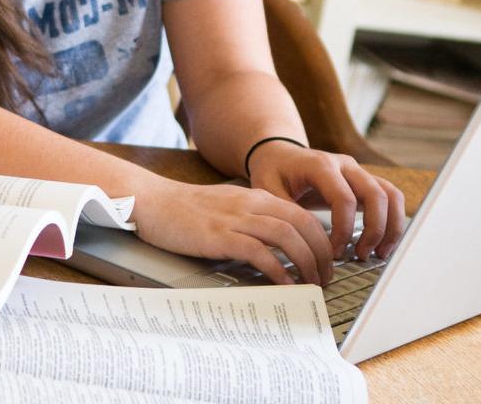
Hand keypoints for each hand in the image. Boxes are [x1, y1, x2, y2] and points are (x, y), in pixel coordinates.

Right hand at [130, 175, 335, 284]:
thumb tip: (277, 245)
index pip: (302, 214)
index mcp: (256, 196)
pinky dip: (277, 269)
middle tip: (326, 277)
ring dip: (306, 262)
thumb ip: (253, 219)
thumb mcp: (228, 207)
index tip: (326, 261)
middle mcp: (250, 204)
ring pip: (286, 235)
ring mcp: (235, 219)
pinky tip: (284, 283)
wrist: (153, 202)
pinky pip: (258, 252)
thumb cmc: (187, 210)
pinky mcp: (219, 236)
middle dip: (321, 253)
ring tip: (311, 283)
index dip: (322, 239)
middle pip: (302, 223)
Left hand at [246, 140, 406, 263]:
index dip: (343, 229)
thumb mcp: (267, 190)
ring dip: (391, 226)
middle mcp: (345, 165)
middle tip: (362, 255)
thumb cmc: (273, 172)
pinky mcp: (364, 181)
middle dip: (375, 230)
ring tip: (380, 253)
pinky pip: (389, 197)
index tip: (333, 252)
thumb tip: (305, 242)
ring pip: (390, 194)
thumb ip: (285, 213)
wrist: (279, 155)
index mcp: (320, 165)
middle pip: (376, 194)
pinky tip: (382, 243)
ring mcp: (358, 171)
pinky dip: (393, 220)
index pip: (344, 198)